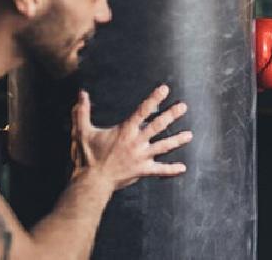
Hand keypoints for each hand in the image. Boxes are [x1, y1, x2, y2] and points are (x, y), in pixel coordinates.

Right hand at [70, 85, 192, 189]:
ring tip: (189, 135)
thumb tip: (81, 94)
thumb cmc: (87, 156)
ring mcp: (141, 157)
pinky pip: (160, 170)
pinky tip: (183, 168)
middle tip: (183, 107)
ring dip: (177, 140)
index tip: (165, 89)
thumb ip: (81, 112)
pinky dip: (171, 170)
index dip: (154, 99)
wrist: (92, 181)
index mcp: (125, 131)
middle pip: (158, 126)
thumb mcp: (82, 132)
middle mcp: (136, 142)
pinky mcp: (142, 171)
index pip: (143, 111)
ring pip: (163, 146)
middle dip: (171, 115)